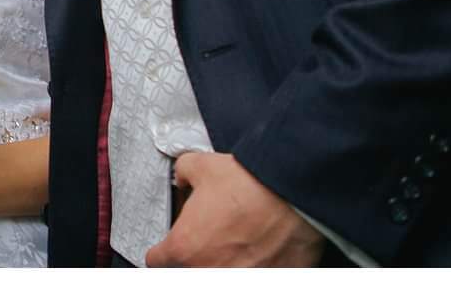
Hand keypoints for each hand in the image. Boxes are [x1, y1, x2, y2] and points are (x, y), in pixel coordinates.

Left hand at [144, 151, 326, 266]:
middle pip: (188, 272)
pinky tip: (262, 251)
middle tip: (210, 240)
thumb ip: (182, 173)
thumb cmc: (248, 184)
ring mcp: (238, 282)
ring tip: (239, 245)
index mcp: (184, 248)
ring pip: (220, 276)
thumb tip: (182, 178)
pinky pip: (254, 277)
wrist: (293, 194)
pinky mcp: (269, 284)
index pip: (157, 260)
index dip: (163, 249)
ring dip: (225, 264)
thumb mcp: (201, 166)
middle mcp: (207, 272)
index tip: (172, 243)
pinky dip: (255, 267)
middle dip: (196, 257)